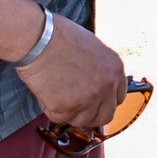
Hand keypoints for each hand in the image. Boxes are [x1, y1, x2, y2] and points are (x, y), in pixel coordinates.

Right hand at [14, 13, 126, 129]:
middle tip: (75, 108)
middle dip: (90, 115)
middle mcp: (107, 85)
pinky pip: (59, 118)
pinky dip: (49, 108)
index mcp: (115, 68)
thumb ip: (98, 69)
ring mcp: (89, 98)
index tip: (92, 102)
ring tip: (55, 93)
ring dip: (68, 112)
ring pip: (82, 121)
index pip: (118, 98)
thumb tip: (93, 83)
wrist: (38, 38)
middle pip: (105, 116)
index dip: (103, 102)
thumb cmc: (58, 37)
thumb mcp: (92, 48)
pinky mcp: (67, 107)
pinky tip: (45, 91)